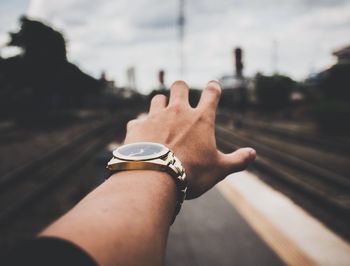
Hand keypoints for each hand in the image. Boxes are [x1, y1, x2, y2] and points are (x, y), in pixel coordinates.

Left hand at [124, 80, 255, 198]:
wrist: (154, 178)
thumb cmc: (191, 173)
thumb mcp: (219, 169)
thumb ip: (238, 160)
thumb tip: (253, 154)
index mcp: (200, 119)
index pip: (211, 93)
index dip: (213, 87)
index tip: (213, 86)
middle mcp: (177, 112)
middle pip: (179, 86)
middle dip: (181, 88)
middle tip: (182, 96)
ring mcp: (155, 117)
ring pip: (157, 99)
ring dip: (161, 104)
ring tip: (162, 115)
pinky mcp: (137, 127)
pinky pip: (137, 120)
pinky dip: (141, 126)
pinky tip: (142, 135)